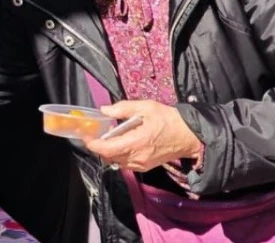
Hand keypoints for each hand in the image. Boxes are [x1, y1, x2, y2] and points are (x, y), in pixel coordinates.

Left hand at [83, 100, 202, 172]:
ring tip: (108, 137)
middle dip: (99, 147)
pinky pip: (125, 164)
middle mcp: (137, 157)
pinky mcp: (145, 167)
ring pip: (116, 161)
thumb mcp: (146, 107)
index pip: (107, 149)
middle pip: (109, 157)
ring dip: (108, 151)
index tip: (85, 136)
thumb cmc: (169, 120)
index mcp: (136, 142)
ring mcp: (141, 164)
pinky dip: (118, 155)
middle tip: (95, 134)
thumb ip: (123, 108)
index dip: (93, 144)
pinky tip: (121, 143)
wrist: (189, 136)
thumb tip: (104, 110)